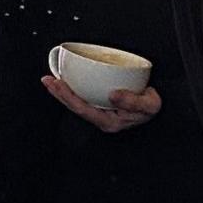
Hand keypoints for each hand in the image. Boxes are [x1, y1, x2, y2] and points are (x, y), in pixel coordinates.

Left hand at [43, 74, 160, 133]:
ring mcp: (99, 113)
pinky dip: (72, 89)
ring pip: (76, 103)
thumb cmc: (152, 107)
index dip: (69, 97)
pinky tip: (65, 81)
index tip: (59, 85)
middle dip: (59, 94)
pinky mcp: (100, 105)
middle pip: (75, 107)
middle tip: (47, 80)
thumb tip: (112, 94)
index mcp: (109, 122)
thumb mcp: (149, 105)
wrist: (155, 106)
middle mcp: (101, 119)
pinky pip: (82, 98)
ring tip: (50, 80)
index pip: (83, 110)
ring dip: (62, 92)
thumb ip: (132, 101)